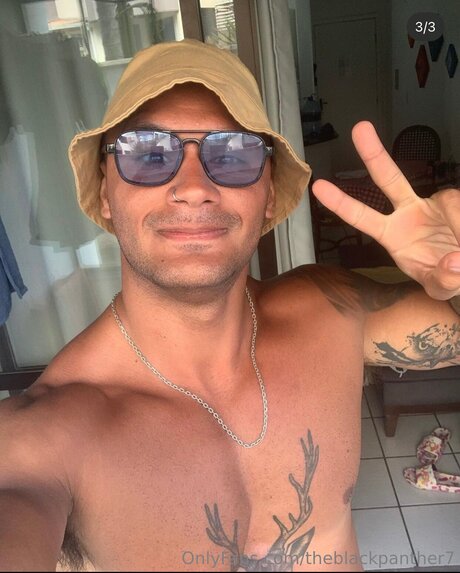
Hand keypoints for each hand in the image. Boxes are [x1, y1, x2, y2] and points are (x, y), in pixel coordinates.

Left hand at [311, 121, 459, 299]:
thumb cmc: (445, 277)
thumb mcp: (441, 287)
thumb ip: (444, 279)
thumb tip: (454, 262)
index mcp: (392, 235)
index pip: (362, 217)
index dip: (341, 203)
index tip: (318, 187)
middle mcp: (409, 213)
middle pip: (389, 178)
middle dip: (373, 153)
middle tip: (359, 127)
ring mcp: (434, 205)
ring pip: (448, 200)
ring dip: (457, 222)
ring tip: (458, 251)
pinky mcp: (454, 203)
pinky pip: (459, 208)